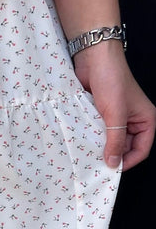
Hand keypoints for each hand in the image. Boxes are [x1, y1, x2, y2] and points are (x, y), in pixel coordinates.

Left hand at [73, 42, 155, 170]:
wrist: (94, 58)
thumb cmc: (112, 80)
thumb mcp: (115, 114)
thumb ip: (115, 140)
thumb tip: (113, 163)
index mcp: (145, 120)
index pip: (141, 150)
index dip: (128, 162)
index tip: (111, 170)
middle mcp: (132, 121)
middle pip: (125, 148)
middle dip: (112, 155)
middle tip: (97, 165)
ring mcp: (115, 118)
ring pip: (109, 140)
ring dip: (100, 146)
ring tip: (89, 154)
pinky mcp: (100, 114)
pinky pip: (98, 132)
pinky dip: (91, 137)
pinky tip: (83, 142)